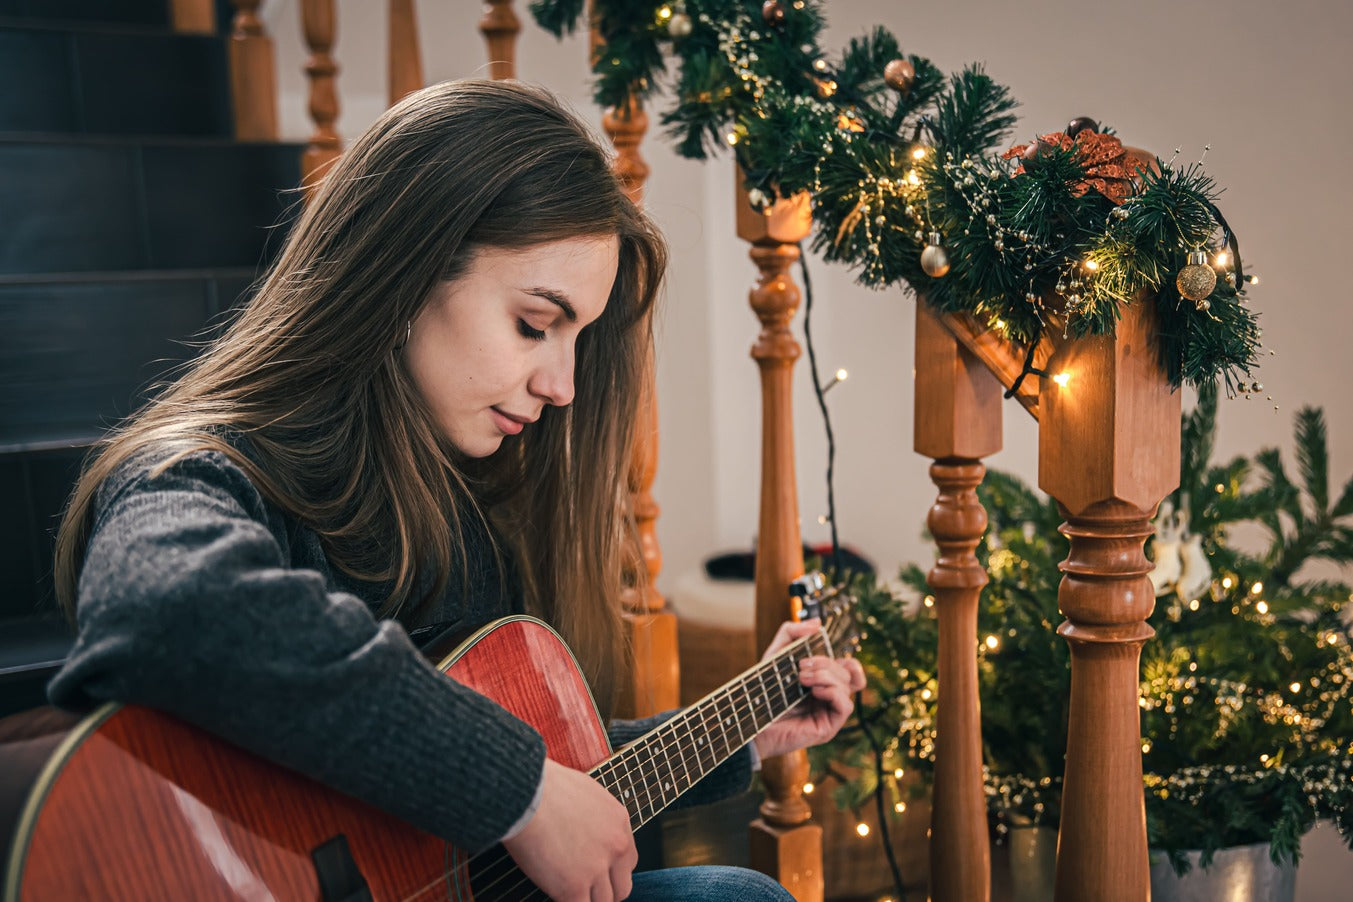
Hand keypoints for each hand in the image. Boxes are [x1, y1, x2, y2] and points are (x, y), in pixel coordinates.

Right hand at [502, 757, 636, 900]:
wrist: (525, 793)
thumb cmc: (544, 787)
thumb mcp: (585, 793)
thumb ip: (595, 818)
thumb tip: (585, 833)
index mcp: (619, 822)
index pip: (629, 861)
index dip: (612, 871)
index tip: (597, 874)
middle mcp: (615, 846)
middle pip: (622, 888)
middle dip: (604, 892)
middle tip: (584, 890)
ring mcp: (597, 868)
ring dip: (586, 900)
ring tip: (568, 894)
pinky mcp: (573, 886)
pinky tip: (557, 896)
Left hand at [752, 618, 866, 760]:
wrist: (750, 717)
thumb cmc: (763, 689)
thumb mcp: (776, 653)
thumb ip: (792, 632)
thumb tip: (817, 623)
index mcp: (824, 681)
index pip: (851, 669)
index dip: (846, 659)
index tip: (819, 653)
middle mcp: (830, 697)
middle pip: (847, 673)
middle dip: (825, 663)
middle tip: (801, 666)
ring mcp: (830, 712)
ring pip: (848, 686)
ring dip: (825, 676)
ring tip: (801, 678)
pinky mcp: (828, 727)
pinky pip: (846, 705)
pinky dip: (833, 692)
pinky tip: (814, 691)